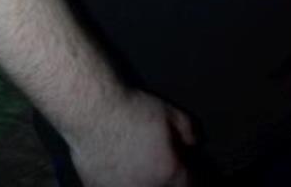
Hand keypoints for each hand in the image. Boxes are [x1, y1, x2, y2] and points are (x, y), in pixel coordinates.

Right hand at [68, 88, 195, 186]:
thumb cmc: (130, 111)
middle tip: (159, 160)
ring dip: (143, 179)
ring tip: (138, 159)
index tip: (186, 168)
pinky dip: (120, 180)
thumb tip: (196, 142)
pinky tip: (119, 165)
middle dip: (166, 176)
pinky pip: (115, 186)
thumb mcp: (170, 113)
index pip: (189, 184)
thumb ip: (189, 131)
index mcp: (168, 172)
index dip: (192, 176)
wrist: (94, 112)